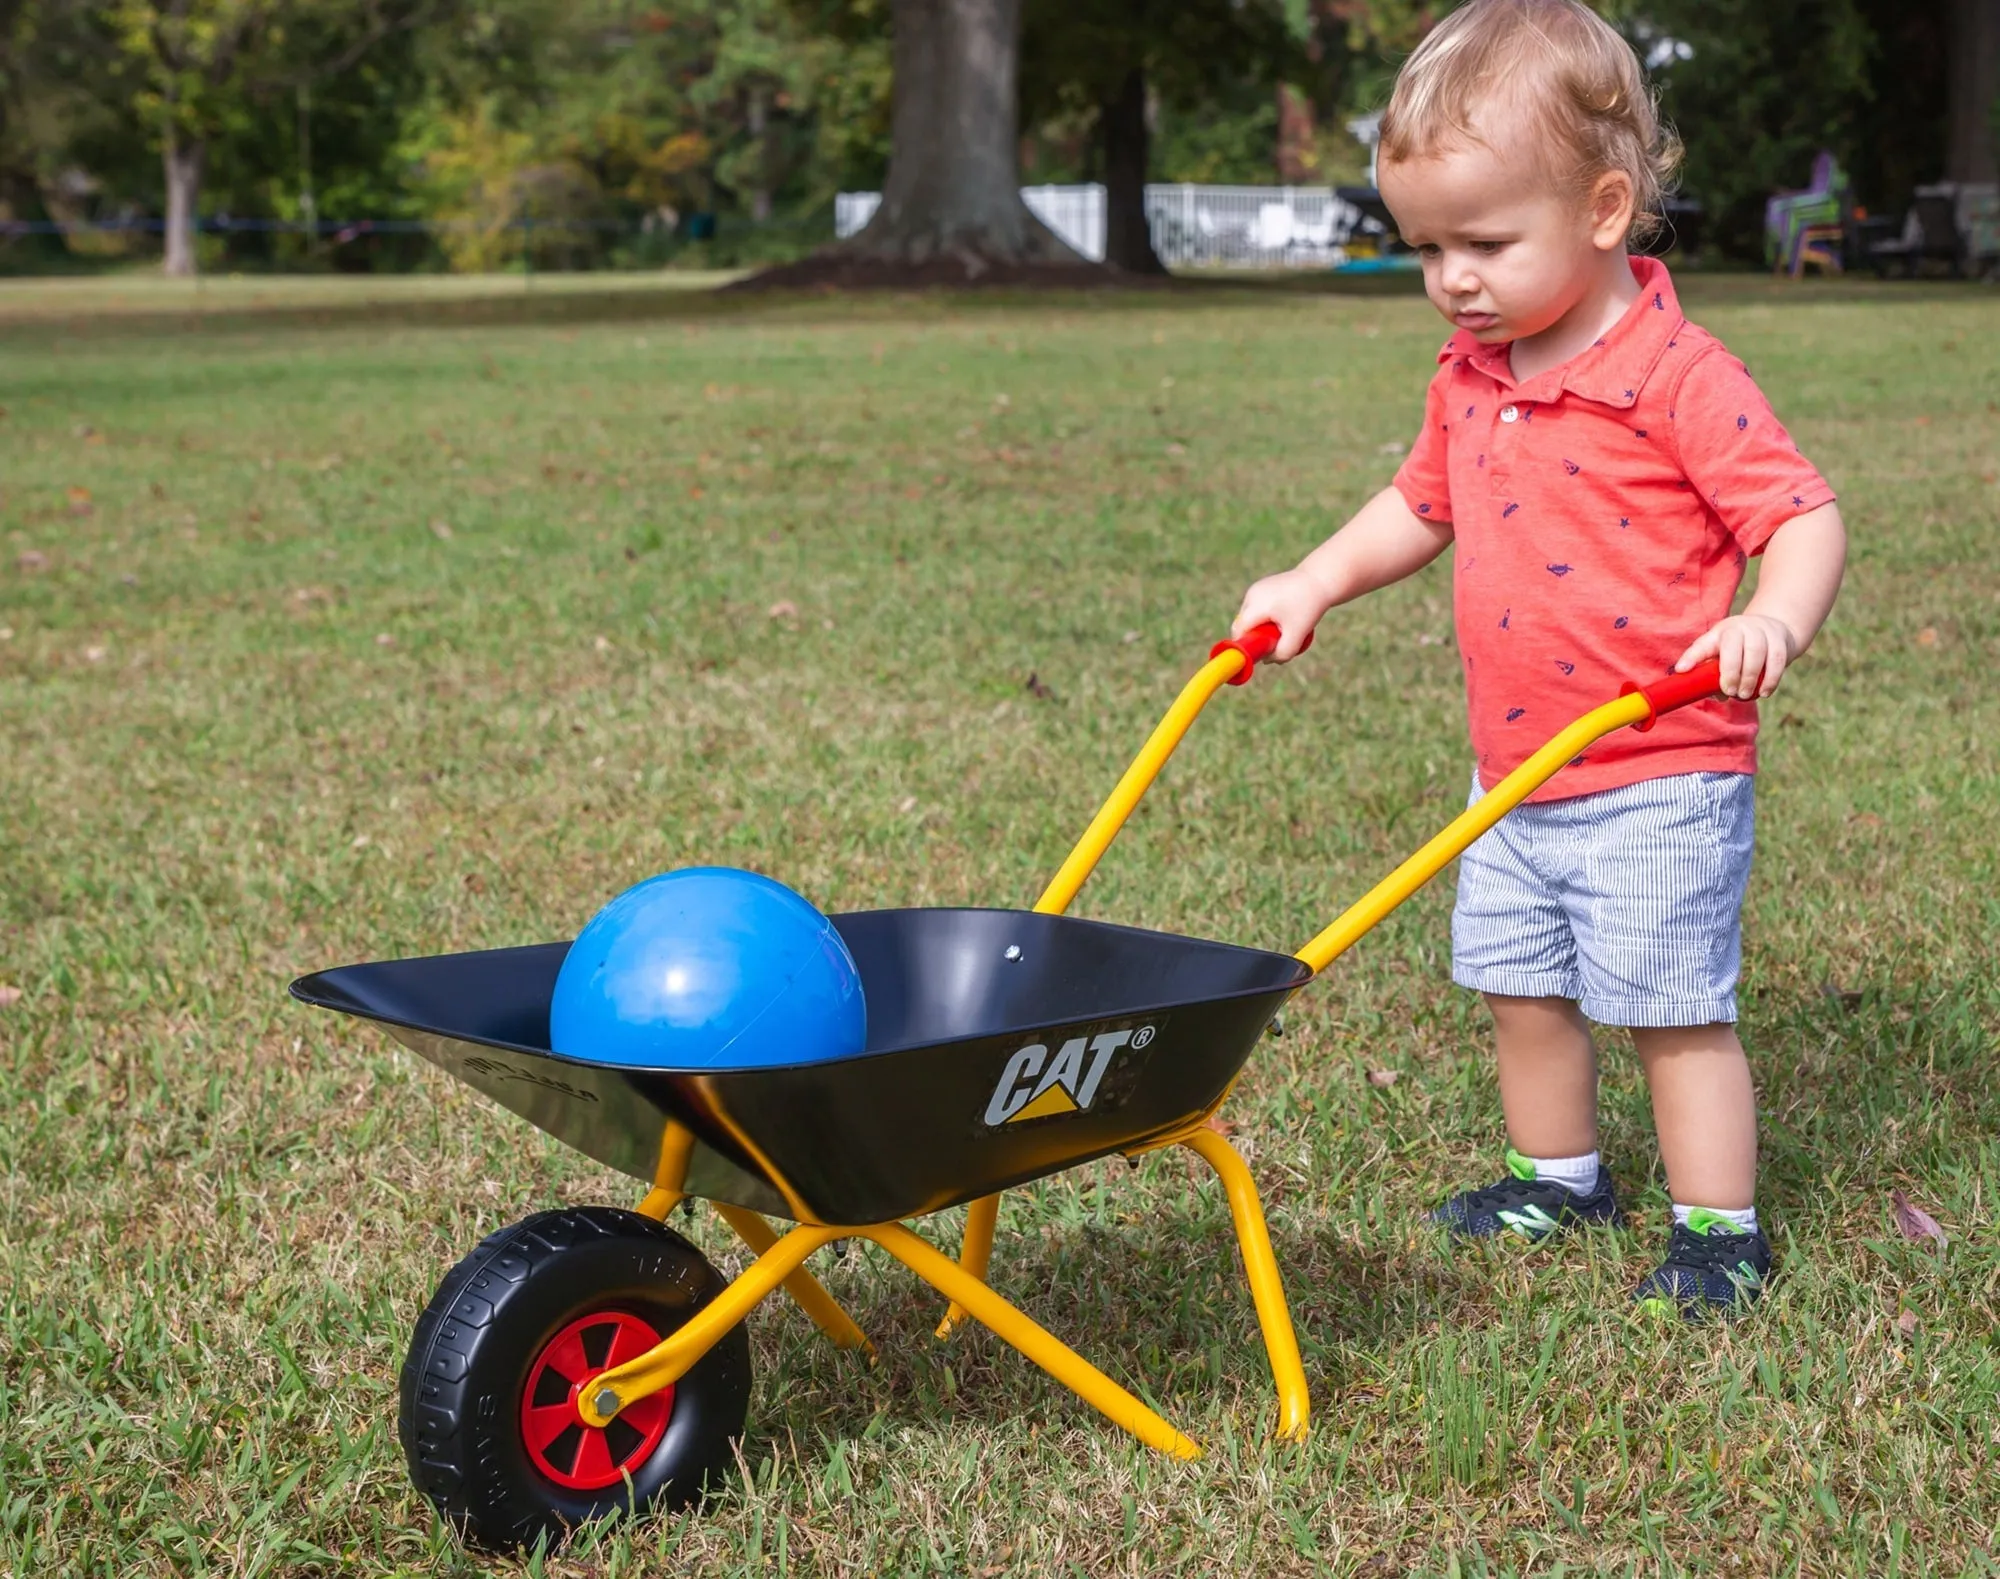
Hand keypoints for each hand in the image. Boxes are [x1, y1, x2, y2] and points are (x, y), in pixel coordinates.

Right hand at [1231, 568, 1330, 661]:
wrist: (1320, 579)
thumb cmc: (1309, 607)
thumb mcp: (1297, 635)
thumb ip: (1282, 653)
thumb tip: (1266, 659)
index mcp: (1257, 605)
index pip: (1239, 631)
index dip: (1246, 645)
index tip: (1260, 653)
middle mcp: (1251, 595)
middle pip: (1243, 625)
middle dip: (1256, 637)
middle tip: (1276, 641)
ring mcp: (1255, 589)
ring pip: (1250, 618)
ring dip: (1261, 627)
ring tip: (1283, 627)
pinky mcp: (1260, 587)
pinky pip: (1256, 609)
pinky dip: (1265, 618)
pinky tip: (1283, 617)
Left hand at [1674, 613, 1797, 698]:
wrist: (1772, 629)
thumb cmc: (1740, 649)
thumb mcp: (1723, 656)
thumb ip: (1716, 675)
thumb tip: (1718, 695)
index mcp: (1718, 634)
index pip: (1702, 645)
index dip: (1691, 657)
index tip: (1681, 670)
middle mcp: (1737, 628)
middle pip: (1732, 647)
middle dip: (1730, 672)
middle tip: (1730, 692)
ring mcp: (1760, 630)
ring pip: (1756, 652)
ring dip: (1750, 677)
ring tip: (1745, 695)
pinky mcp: (1779, 638)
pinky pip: (1776, 659)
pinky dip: (1770, 679)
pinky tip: (1763, 693)